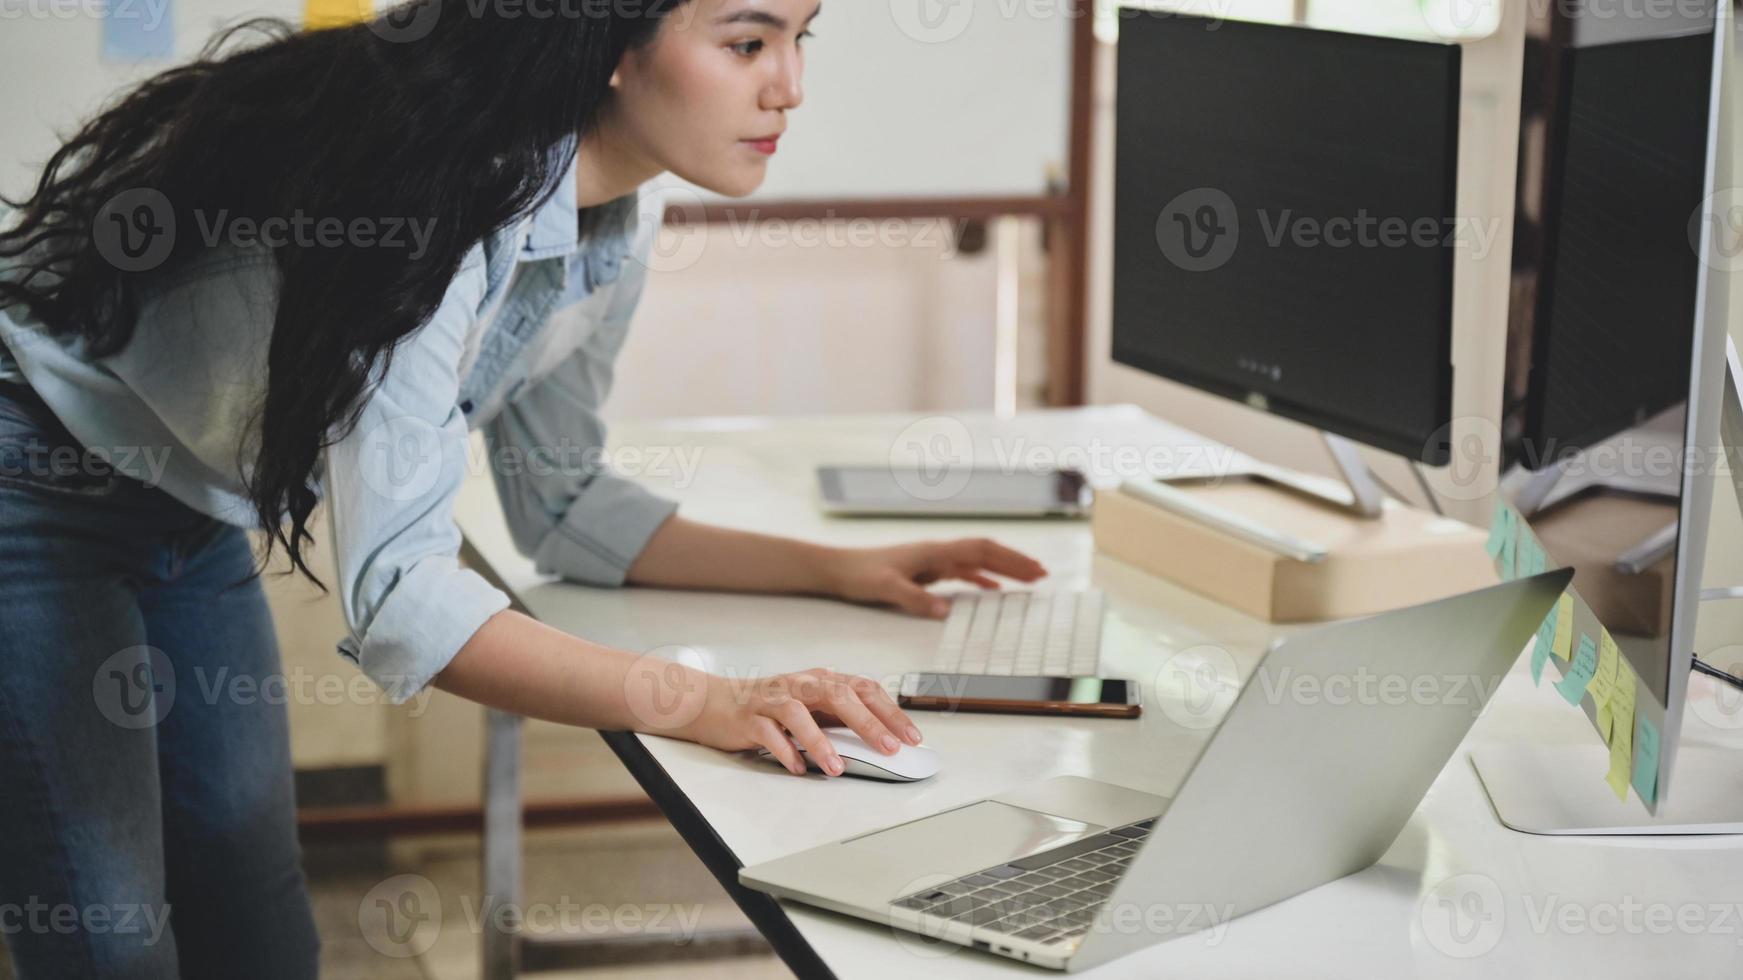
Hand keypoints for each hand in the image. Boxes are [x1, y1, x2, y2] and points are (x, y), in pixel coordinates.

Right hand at [684, 668, 924, 776]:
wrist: (715, 703)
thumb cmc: (771, 706)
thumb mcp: (812, 705)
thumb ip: (841, 715)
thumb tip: (883, 735)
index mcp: (821, 679)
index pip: (863, 688)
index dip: (890, 711)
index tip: (912, 736)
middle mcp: (799, 684)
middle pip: (838, 695)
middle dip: (867, 722)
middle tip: (889, 748)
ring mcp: (772, 700)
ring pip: (799, 714)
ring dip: (820, 742)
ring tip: (837, 768)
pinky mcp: (749, 719)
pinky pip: (768, 734)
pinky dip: (784, 751)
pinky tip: (797, 768)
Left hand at [824, 537, 1047, 618]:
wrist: (838, 568)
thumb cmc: (859, 574)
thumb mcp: (885, 588)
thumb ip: (914, 597)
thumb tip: (944, 609)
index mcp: (934, 552)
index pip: (981, 550)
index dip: (1010, 559)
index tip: (1034, 569)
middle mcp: (938, 553)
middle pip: (986, 552)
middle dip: (1015, 562)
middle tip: (1043, 575)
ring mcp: (933, 561)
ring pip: (977, 561)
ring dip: (1003, 569)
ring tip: (1029, 580)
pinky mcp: (926, 571)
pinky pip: (962, 572)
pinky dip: (982, 578)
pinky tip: (992, 590)